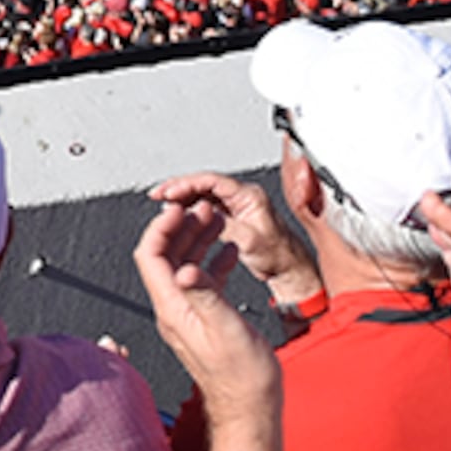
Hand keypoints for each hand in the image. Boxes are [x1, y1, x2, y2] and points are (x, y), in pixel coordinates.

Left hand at [134, 197, 281, 450]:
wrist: (251, 410)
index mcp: (173, 309)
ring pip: (184, 267)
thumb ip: (206, 297)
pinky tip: (228, 253)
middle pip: (165, 257)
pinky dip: (213, 261)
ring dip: (197, 240)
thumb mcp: (226, 331)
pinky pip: (202, 282)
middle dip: (180, 227)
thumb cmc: (242, 380)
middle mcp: (175, 310)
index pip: (151, 257)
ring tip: (214, 220)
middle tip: (200, 208)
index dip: (161, 228)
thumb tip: (185, 270)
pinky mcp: (205, 321)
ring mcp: (189, 316)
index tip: (178, 208)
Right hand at [148, 171, 315, 304]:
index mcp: (249, 196)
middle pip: (204, 183)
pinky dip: (191, 208)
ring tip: (165, 205)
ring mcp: (238, 205)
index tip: (168, 192)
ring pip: (204, 193)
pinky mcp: (234, 215)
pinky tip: (181, 215)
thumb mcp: (250, 242)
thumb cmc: (280, 257)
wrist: (291, 270)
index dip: (186, 184)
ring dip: (183, 198)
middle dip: (179, 188)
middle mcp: (243, 196)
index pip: (211, 180)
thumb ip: (225, 227)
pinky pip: (207, 205)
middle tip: (159, 196)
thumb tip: (200, 218)